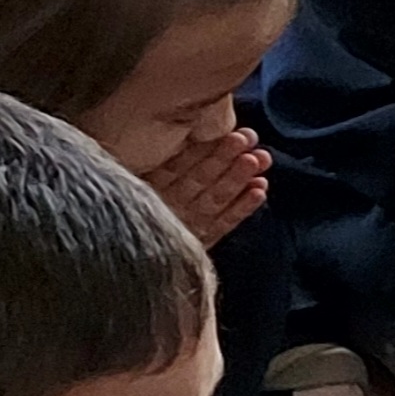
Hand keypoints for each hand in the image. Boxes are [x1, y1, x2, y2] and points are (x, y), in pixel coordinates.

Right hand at [134, 124, 268, 247]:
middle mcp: (169, 206)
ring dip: (238, 178)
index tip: (226, 131)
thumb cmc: (136, 212)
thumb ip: (153, 167)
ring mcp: (188, 225)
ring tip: (258, 159)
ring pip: (216, 198)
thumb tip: (183, 137)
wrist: (137, 264)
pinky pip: (225, 224)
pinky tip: (260, 191)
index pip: (177, 166)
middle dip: (225, 157)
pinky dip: (243, 208)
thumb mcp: (134, 184)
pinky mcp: (203, 242)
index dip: (202, 148)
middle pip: (200, 178)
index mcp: (149, 188)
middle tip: (247, 137)